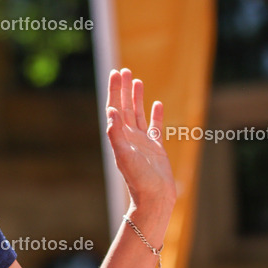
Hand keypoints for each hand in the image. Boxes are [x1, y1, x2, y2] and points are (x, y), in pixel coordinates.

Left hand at [105, 68, 175, 212]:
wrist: (154, 198)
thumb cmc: (138, 179)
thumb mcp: (124, 155)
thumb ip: (116, 133)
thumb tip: (111, 111)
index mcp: (120, 136)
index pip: (115, 107)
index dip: (114, 90)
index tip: (115, 73)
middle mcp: (129, 137)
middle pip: (125, 107)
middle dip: (123, 89)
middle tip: (124, 70)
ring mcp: (143, 142)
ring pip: (138, 113)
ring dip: (137, 97)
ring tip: (136, 81)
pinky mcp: (156, 148)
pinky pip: (155, 126)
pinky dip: (156, 114)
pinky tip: (157, 104)